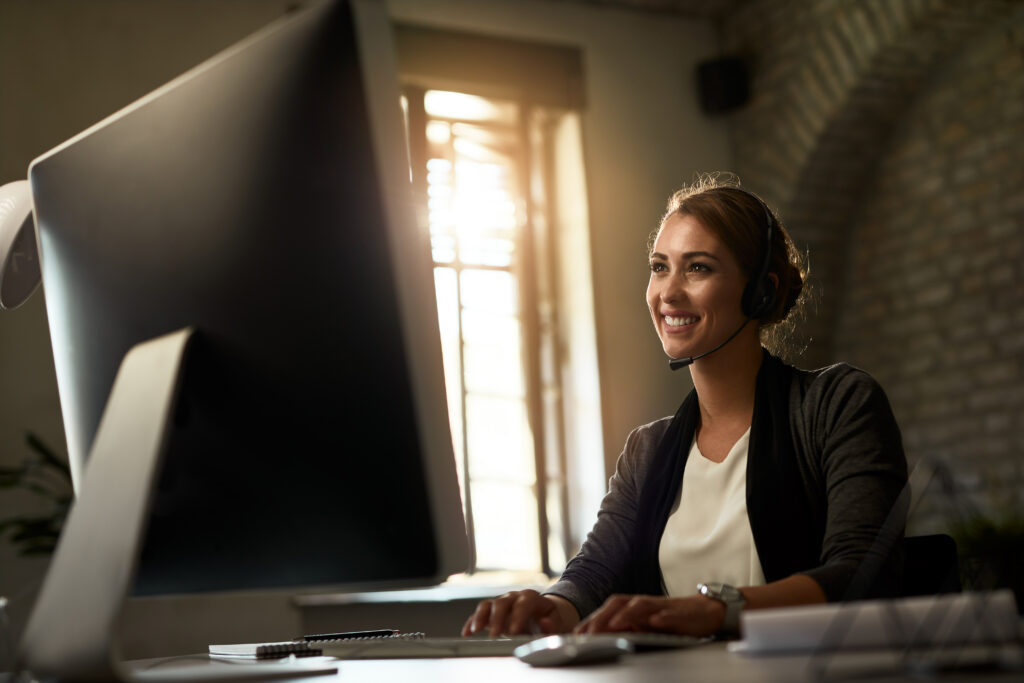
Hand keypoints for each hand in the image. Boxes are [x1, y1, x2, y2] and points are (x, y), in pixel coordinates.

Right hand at [462, 589, 577, 637]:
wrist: (545, 614)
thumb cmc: (551, 619)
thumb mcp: (557, 622)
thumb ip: (552, 625)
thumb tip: (545, 624)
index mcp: (532, 598)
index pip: (524, 604)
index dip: (518, 617)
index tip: (513, 632)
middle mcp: (514, 597)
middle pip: (502, 603)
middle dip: (497, 619)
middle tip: (494, 635)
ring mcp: (502, 603)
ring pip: (488, 605)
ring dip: (480, 617)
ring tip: (475, 630)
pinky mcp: (493, 612)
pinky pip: (480, 614)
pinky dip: (472, 622)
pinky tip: (467, 632)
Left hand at [574, 594, 724, 636]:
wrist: (704, 612)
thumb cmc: (672, 622)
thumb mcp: (646, 628)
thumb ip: (628, 630)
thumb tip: (604, 638)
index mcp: (633, 608)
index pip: (608, 610)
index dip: (592, 619)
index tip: (577, 634)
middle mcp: (643, 604)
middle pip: (619, 604)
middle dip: (603, 617)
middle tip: (590, 632)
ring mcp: (660, 606)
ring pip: (640, 605)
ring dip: (626, 614)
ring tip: (614, 624)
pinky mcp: (678, 612)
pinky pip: (668, 613)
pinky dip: (661, 616)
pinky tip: (655, 621)